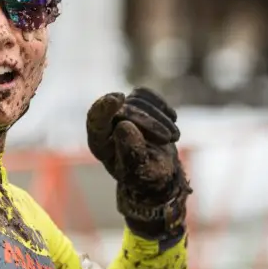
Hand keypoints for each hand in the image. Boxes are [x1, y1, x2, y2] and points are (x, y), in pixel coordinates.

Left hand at [86, 87, 191, 237]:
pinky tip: (172, 118)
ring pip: (137, 101)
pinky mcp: (134, 103)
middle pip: (124, 110)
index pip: (96, 121)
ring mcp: (119, 111)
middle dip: (149, 122)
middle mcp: (105, 125)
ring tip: (172, 137)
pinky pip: (145, 94)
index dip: (104, 108)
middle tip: (169, 138)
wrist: (159, 170)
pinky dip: (161, 105)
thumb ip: (130, 151)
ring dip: (160, 118)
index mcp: (99, 143)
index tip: (117, 99)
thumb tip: (123, 125)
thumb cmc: (146, 174)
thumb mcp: (140, 170)